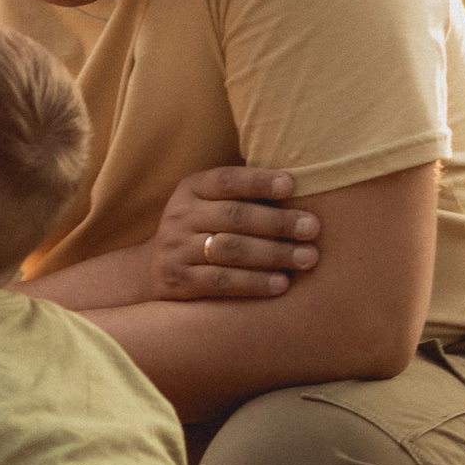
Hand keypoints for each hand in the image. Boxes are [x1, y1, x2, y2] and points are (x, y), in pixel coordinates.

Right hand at [150, 165, 321, 301]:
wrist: (152, 271)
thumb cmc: (202, 229)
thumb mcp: (210, 204)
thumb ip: (244, 196)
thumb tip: (303, 186)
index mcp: (192, 188)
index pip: (226, 180)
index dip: (258, 181)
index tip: (291, 185)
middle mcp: (180, 215)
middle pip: (233, 216)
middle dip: (277, 222)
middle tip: (313, 228)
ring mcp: (177, 249)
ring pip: (230, 250)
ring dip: (273, 254)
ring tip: (307, 258)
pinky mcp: (179, 281)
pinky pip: (221, 282)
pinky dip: (254, 283)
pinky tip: (282, 284)